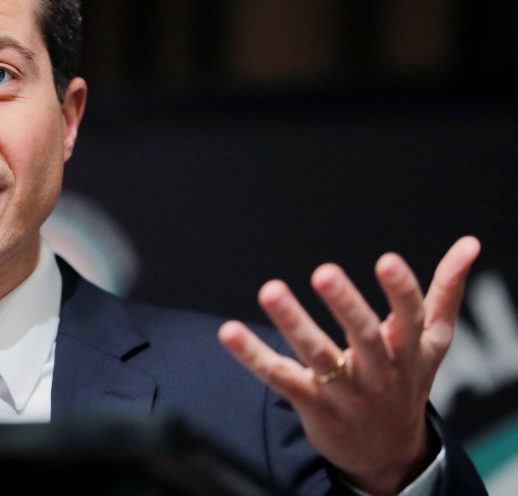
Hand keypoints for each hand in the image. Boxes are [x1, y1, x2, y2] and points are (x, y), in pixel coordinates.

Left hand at [218, 236, 480, 495]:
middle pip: (363, 337)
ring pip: (317, 356)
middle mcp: (378, 370)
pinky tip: (228, 332)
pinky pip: (279, 377)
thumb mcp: (433, 342)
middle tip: (324, 272)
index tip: (388, 260)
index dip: (400, 290)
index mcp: (407, 349)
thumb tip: (469, 244)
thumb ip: (445, 291)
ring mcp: (344, 389)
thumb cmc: (407, 381)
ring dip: (293, 323)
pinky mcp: (311, 403)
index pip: (409, 316)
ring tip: (270, 290)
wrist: (387, 453)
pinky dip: (252, 355)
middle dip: (346, 306)